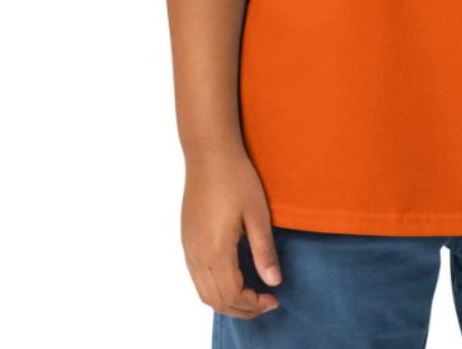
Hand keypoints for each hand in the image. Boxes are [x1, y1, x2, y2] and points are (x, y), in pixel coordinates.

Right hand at [181, 144, 282, 318]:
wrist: (209, 153)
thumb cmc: (236, 178)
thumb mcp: (257, 213)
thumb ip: (264, 250)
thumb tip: (274, 282)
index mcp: (215, 250)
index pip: (232, 295)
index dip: (254, 304)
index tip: (273, 300)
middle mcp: (197, 254)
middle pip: (215, 300)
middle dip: (241, 309)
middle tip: (265, 303)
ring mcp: (189, 247)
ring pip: (203, 291)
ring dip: (226, 301)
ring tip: (251, 296)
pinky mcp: (187, 238)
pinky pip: (197, 277)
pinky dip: (214, 288)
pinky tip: (233, 279)